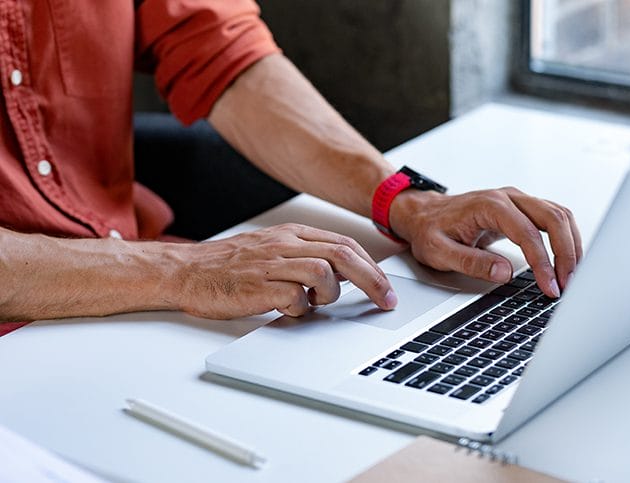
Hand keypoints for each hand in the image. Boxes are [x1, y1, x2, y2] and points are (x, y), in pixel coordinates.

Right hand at [174, 223, 395, 318]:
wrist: (186, 271)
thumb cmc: (229, 266)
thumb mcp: (272, 250)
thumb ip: (305, 256)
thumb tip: (341, 274)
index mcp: (291, 234)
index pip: (344, 244)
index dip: (371, 267)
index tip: (385, 287)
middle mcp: (285, 245)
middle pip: (342, 255)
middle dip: (372, 280)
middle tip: (385, 300)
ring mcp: (271, 264)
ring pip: (323, 271)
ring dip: (330, 293)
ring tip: (315, 303)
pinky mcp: (257, 287)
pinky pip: (295, 297)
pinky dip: (301, 308)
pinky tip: (290, 310)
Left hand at [388, 187, 582, 297]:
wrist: (423, 214)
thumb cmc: (429, 231)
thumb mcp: (440, 252)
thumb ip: (471, 262)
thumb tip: (503, 273)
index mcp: (489, 205)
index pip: (528, 233)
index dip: (543, 262)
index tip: (549, 286)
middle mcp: (508, 197)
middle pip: (554, 218)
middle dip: (567, 253)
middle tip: (568, 284)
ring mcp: (517, 201)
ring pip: (559, 215)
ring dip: (571, 245)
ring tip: (571, 276)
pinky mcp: (521, 209)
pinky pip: (553, 219)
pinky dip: (565, 238)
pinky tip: (566, 260)